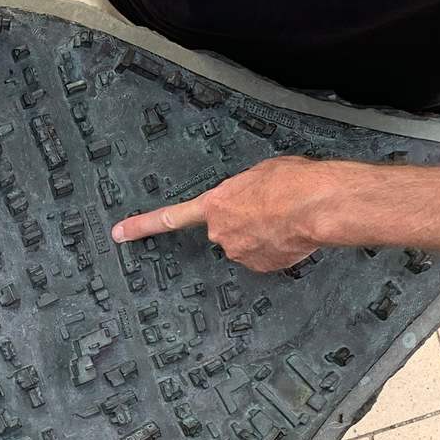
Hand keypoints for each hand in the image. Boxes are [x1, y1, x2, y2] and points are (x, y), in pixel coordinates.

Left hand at [110, 156, 336, 271]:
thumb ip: (243, 189)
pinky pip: (264, 257)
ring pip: (246, 244)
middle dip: (243, 222)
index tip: (120, 233)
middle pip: (225, 230)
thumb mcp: (259, 172)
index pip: (170, 218)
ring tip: (286, 219)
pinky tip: (291, 234)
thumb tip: (249, 197)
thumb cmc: (293, 182)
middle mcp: (221, 231)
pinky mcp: (260, 266)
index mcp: (215, 204)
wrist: (319, 205)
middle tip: (270, 209)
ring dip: (262, 234)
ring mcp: (239, 252)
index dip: (142, 226)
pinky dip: (276, 248)